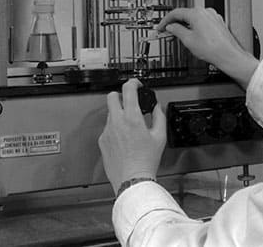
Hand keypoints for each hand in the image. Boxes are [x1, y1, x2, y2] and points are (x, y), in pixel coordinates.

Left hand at [98, 78, 166, 194]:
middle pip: (111, 96)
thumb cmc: (146, 161)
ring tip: (130, 126)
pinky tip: (124, 139)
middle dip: (120, 95)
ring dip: (118, 113)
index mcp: (132, 118)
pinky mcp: (102, 141)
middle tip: (129, 102)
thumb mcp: (160, 137)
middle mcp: (117, 122)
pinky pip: (107, 128)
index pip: (128, 90)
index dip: (133, 83)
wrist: (132, 179)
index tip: (137, 85)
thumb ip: (159, 117)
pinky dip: (115, 128)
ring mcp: (107, 131)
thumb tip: (157, 108)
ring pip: (109, 113)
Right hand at [157, 8, 259, 89]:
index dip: (165, 20)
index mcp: (197, 13)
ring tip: (178, 36)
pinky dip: (194, 27)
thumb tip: (171, 27)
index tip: (161, 27)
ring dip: (185, 26)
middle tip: (167, 32)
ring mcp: (213, 17)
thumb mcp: (188, 40)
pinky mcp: (218, 23)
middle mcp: (206, 12)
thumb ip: (176, 31)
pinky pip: (202, 22)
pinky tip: (192, 36)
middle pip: (185, 14)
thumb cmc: (213, 49)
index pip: (176, 13)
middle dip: (175, 23)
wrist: (229, 55)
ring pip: (194, 18)